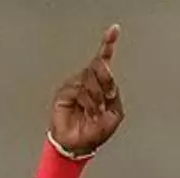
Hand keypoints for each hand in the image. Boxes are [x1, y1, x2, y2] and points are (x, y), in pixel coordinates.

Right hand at [50, 24, 124, 155]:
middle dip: (106, 80)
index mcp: (100, 84)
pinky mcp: (65, 92)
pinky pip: (79, 89)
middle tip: (108, 96)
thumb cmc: (94, 131)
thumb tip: (110, 83)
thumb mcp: (114, 115)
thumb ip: (114, 95)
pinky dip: (88, 101)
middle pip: (98, 65)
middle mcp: (87, 81)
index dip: (108, 44)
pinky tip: (89, 112)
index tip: (114, 30)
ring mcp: (75, 85)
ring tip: (96, 111)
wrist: (78, 145)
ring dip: (97, 97)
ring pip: (89, 77)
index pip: (103, 60)